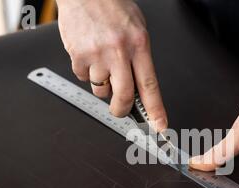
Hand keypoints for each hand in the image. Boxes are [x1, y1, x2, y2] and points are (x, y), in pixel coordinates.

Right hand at [57, 0, 166, 129]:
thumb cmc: (112, 7)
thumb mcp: (137, 29)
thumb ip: (139, 58)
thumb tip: (140, 89)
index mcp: (139, 44)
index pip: (150, 85)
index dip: (155, 110)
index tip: (160, 125)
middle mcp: (119, 51)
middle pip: (124, 96)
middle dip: (122, 110)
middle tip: (120, 109)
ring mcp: (97, 55)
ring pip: (101, 89)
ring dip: (102, 85)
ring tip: (102, 63)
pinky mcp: (78, 56)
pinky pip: (83, 78)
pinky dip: (86, 72)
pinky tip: (89, 54)